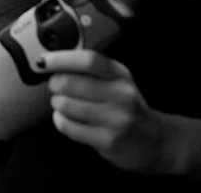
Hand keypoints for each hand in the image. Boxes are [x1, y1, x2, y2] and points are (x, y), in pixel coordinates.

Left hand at [47, 50, 181, 174]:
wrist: (157, 142)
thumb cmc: (129, 107)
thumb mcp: (119, 81)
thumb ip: (94, 70)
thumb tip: (55, 59)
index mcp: (120, 74)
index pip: (88, 60)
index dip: (61, 58)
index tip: (43, 60)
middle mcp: (120, 95)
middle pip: (72, 83)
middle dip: (54, 84)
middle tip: (54, 86)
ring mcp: (115, 120)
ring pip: (67, 106)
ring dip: (57, 103)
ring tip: (60, 104)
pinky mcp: (108, 142)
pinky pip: (70, 128)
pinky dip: (60, 121)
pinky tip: (64, 119)